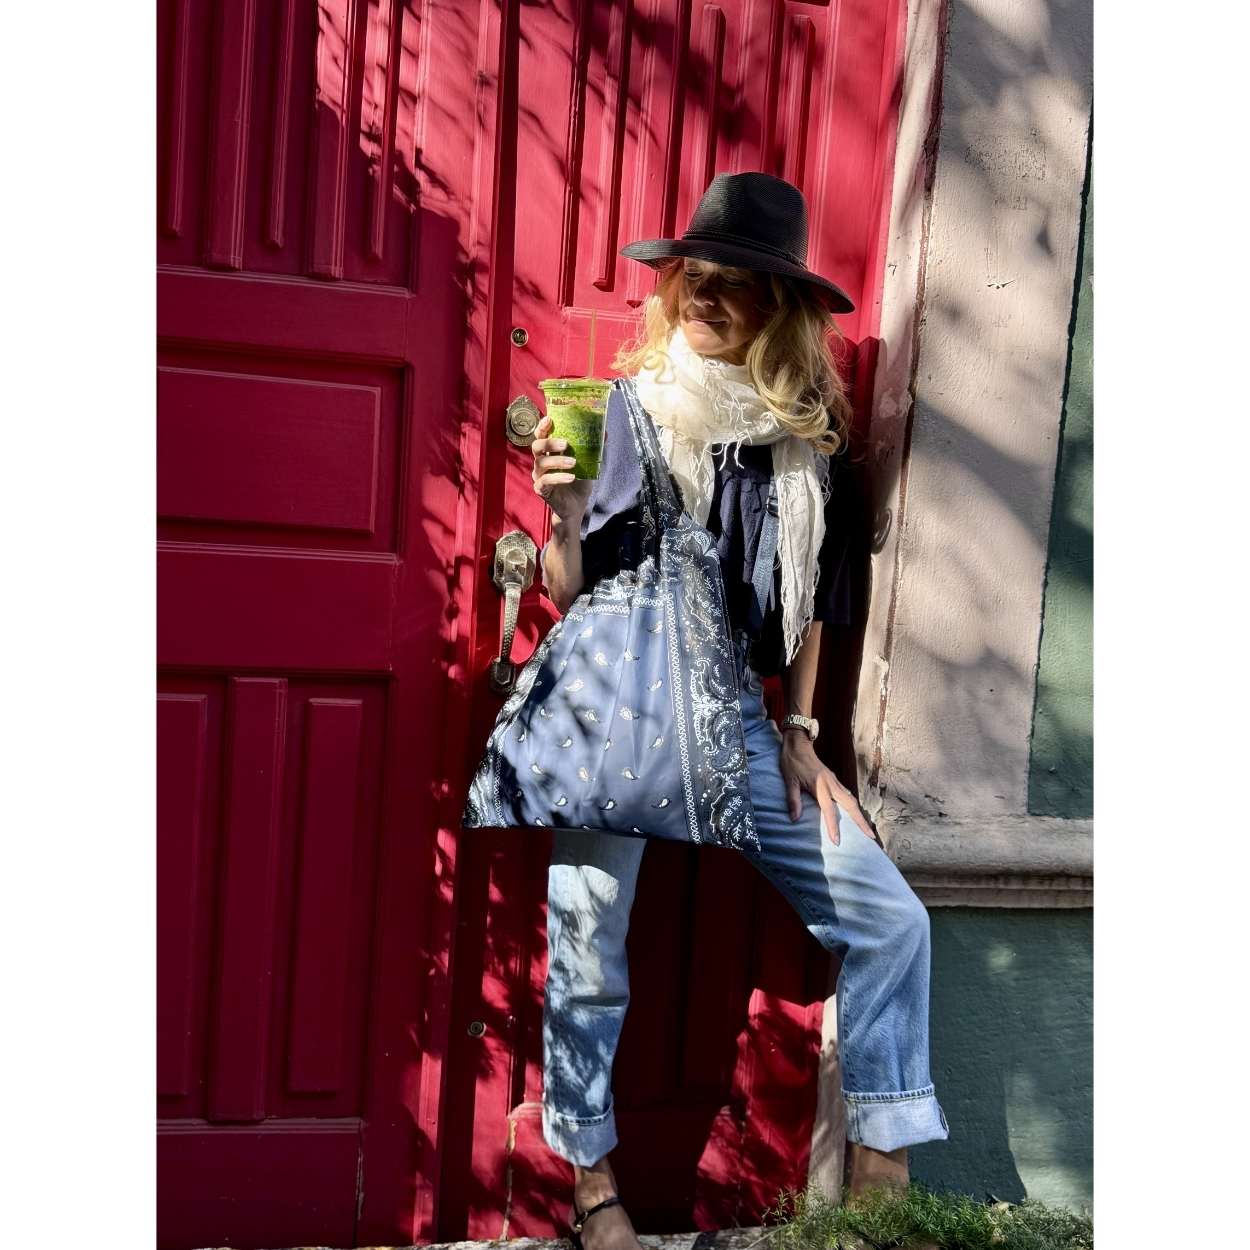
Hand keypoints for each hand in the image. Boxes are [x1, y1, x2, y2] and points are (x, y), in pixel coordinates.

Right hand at [531, 415, 592, 521]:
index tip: (549, 419)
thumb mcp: (588, 463)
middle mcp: (540, 462)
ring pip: (541, 463)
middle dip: (549, 442)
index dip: (542, 427)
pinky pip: (546, 481)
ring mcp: (539, 476)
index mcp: (549, 453)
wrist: (577, 506)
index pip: (541, 436)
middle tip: (565, 443)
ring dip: (558, 460)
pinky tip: (571, 477)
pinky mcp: (541, 489)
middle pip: (536, 446)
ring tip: (573, 463)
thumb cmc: (579, 483)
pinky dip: (559, 477)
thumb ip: (593, 448)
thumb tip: (605, 431)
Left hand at [779, 732, 876, 846]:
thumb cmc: (792, 762)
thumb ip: (793, 800)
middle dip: (861, 822)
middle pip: (851, 805)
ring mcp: (835, 781)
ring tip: (867, 829)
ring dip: (860, 814)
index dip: (833, 826)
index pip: (829, 810)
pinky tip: (855, 813)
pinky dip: (854, 806)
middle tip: (871, 837)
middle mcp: (832, 784)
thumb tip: (794, 819)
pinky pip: (848, 795)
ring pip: (852, 800)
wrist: (798, 745)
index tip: (837, 841)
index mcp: (820, 786)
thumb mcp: (789, 781)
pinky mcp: (834, 780)